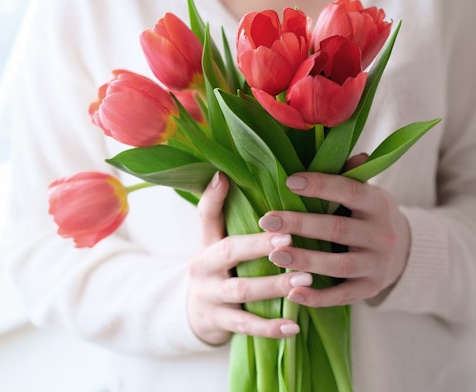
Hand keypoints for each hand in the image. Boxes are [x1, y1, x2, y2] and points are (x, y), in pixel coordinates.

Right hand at [188, 171, 310, 344]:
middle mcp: (202, 267)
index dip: (215, 198)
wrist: (195, 311)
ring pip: (242, 290)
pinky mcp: (219, 322)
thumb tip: (226, 174)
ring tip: (305, 279)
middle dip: (258, 246)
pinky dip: (270, 327)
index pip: (206, 215)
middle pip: (229, 252)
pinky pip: (246, 326)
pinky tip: (294, 327)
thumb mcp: (215, 241)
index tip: (226, 180)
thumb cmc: (217, 267)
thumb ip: (224, 213)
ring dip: (274, 286)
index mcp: (205, 242)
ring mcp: (209, 296)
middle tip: (290, 239)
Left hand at [259, 171, 410, 307]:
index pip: (349, 191)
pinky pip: (342, 296)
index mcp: (378, 204)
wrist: (405, 252)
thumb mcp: (367, 193)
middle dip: (300, 224)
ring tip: (274, 255)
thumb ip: (352, 175)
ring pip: (339, 265)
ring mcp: (378, 265)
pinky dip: (317, 297)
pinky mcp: (370, 289)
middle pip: (337, 229)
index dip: (320, 186)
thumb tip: (352, 152)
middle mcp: (382, 235)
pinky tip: (291, 294)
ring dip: (305, 261)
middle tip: (266, 221)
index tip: (289, 182)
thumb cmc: (371, 215)